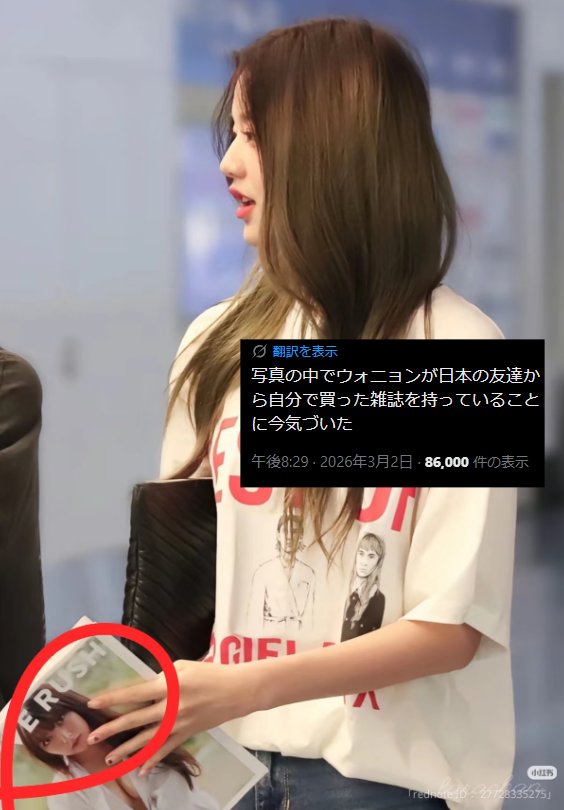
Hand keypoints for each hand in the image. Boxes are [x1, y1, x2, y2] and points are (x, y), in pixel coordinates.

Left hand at [85, 660, 259, 773]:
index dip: (113, 698)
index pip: (134, 693)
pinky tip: (140, 769)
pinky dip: (153, 760)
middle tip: (92, 737)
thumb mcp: (183, 666)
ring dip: (127, 750)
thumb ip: (162, 677)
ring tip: (109, 759)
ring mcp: (178, 724)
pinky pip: (166, 749)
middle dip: (112, 728)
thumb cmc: (210, 673)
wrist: (236, 691)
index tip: (93, 702)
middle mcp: (170, 708)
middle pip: (136, 719)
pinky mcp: (186, 734)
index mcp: (169, 686)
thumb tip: (147, 687)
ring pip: (147, 739)